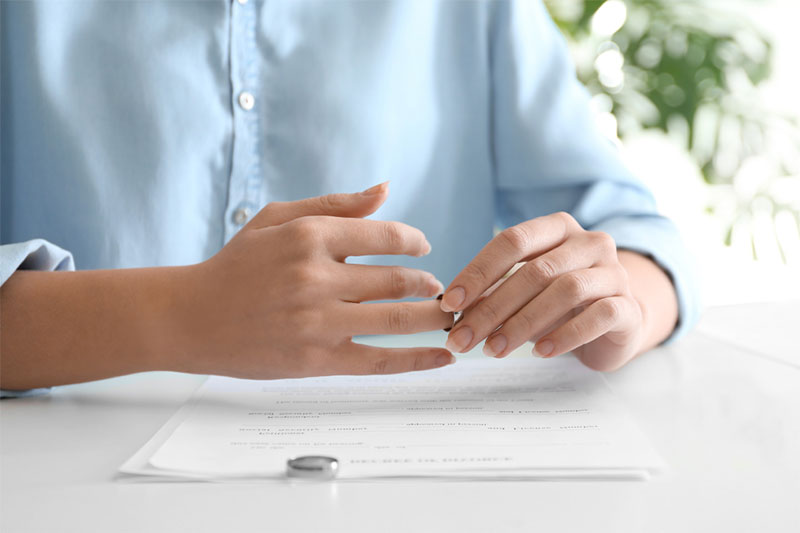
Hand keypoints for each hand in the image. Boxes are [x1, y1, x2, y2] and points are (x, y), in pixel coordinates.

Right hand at [175, 183, 453, 378]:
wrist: (191, 318)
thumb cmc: (237, 265)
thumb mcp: (277, 220)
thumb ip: (334, 204)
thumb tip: (384, 189)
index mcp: (309, 236)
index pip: (385, 235)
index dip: (415, 242)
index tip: (423, 248)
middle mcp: (316, 277)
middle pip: (398, 279)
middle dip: (429, 283)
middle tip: (440, 288)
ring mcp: (318, 322)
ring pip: (397, 319)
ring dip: (433, 317)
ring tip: (449, 315)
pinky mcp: (317, 360)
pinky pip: (380, 361)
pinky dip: (418, 360)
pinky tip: (445, 357)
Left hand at [439, 212, 671, 370]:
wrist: (617, 322)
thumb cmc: (560, 303)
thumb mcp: (524, 292)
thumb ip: (494, 293)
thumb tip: (454, 311)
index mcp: (557, 228)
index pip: (512, 241)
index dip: (478, 272)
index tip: (450, 304)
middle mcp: (589, 243)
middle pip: (535, 270)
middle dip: (492, 308)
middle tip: (463, 339)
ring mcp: (613, 273)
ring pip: (565, 292)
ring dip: (523, 324)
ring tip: (494, 350)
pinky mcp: (628, 306)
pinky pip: (598, 316)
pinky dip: (565, 336)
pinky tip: (539, 353)